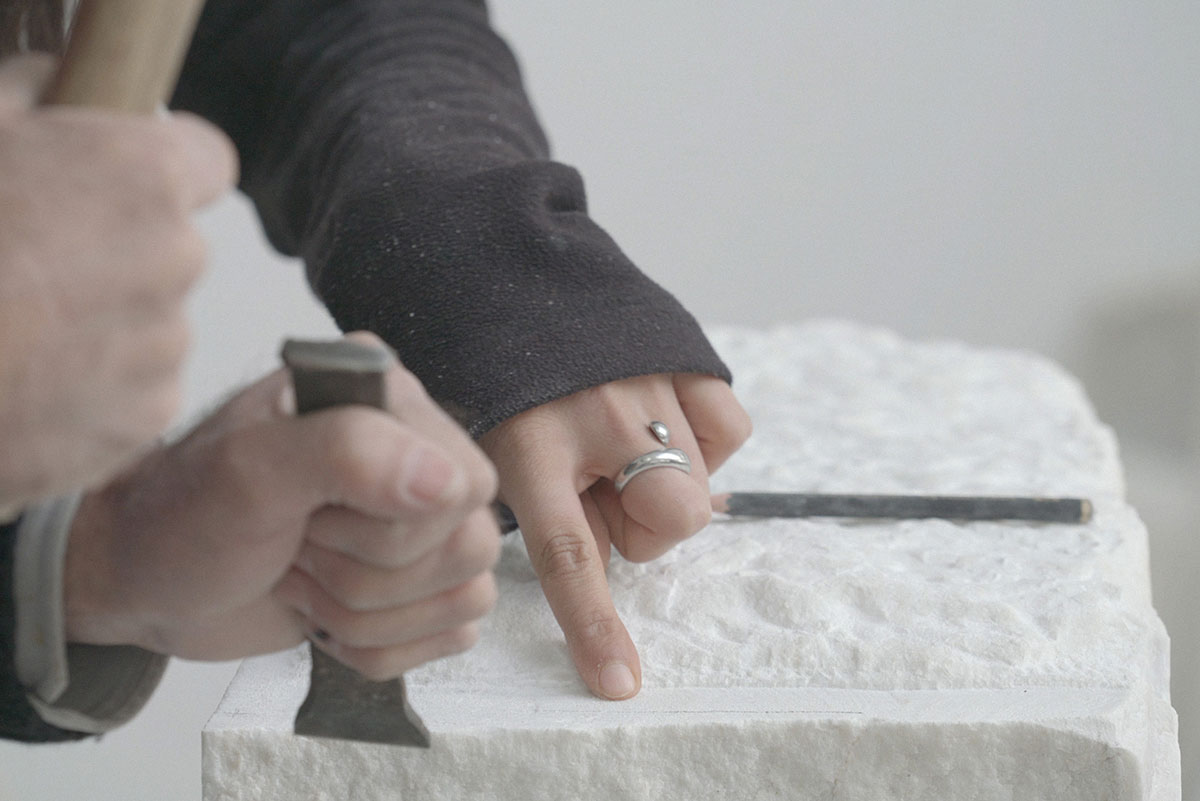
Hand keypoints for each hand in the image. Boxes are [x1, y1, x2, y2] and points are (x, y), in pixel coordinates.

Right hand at [0, 53, 236, 507]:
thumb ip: (39, 93)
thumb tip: (69, 84)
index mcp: (139, 177)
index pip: (207, 160)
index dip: (165, 166)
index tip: (126, 180)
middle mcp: (174, 259)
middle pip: (175, 246)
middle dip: (123, 250)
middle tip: (38, 260)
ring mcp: (164, 345)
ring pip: (155, 321)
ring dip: (108, 323)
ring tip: (24, 327)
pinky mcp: (146, 417)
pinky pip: (137, 389)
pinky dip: (98, 389)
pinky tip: (31, 378)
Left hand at [63, 336, 499, 679]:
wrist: (146, 581)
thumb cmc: (181, 518)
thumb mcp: (248, 471)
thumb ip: (347, 452)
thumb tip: (445, 481)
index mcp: (391, 400)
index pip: (465, 483)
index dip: (391, 526)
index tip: (311, 517)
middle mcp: (417, 451)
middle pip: (471, 545)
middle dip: (367, 574)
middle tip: (298, 546)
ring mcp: (422, 521)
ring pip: (467, 595)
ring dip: (367, 614)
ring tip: (303, 576)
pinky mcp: (417, 583)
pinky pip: (453, 635)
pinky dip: (379, 646)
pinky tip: (323, 613)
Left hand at [480, 373, 750, 698]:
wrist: (507, 272)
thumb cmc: (493, 374)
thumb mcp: (495, 446)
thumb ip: (555, 507)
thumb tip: (621, 552)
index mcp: (529, 446)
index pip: (569, 555)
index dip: (595, 624)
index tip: (620, 682)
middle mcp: (595, 417)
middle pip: (671, 517)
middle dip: (646, 528)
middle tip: (609, 496)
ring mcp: (647, 381)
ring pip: (702, 482)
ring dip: (669, 485)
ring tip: (627, 450)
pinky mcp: (684, 353)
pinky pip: (730, 427)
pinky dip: (709, 445)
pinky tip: (666, 427)